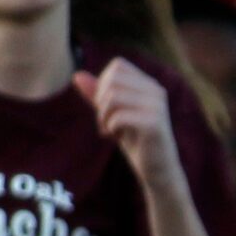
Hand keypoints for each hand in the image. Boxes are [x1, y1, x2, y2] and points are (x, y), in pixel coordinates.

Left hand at [73, 57, 181, 186]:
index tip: (105, 105)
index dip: (103, 82)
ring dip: (103, 114)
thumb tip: (77, 75)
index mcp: (150, 85)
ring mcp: (158, 107)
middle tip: (103, 120)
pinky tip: (115, 137)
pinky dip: (110, 126)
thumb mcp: (113, 114)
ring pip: (114, 96)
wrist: (157, 169)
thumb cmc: (136, 140)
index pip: (118, 65)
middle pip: (113, 78)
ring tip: (107, 128)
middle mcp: (157, 92)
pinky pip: (119, 116)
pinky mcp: (154, 124)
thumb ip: (97, 94)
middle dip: (100, 99)